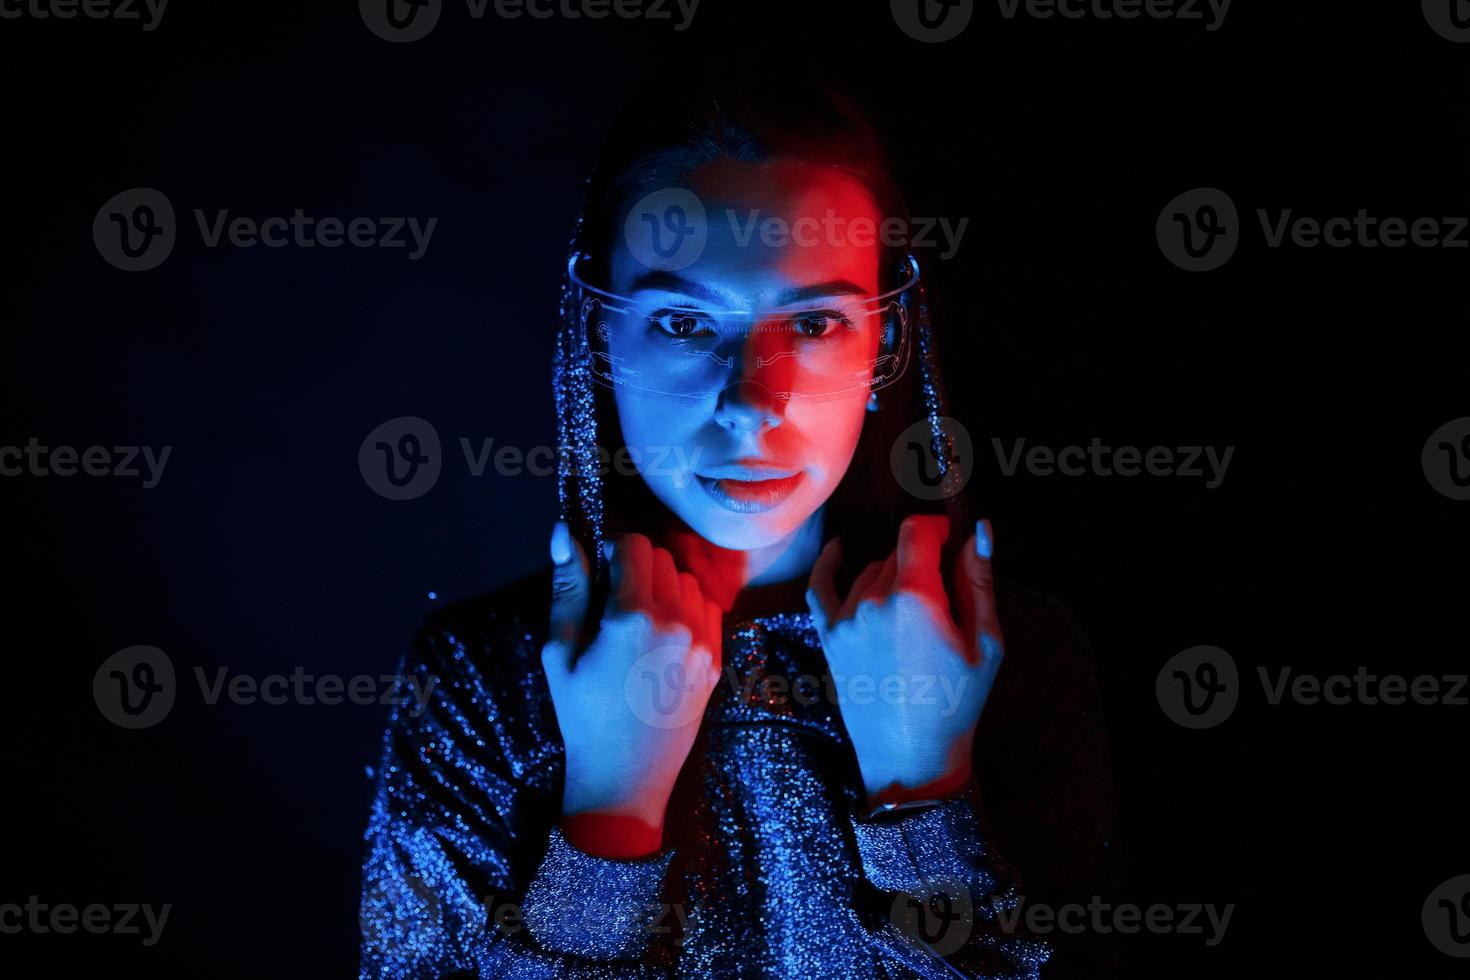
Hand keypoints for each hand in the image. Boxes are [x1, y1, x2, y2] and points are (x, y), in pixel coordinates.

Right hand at [540, 523, 722, 857]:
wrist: (623, 781)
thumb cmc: (580, 718)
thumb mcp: (560, 652)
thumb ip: (568, 587)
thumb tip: (564, 532)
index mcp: (631, 618)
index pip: (633, 544)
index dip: (610, 549)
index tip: (598, 571)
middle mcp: (675, 624)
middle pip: (663, 557)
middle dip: (636, 567)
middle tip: (613, 600)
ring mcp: (702, 643)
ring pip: (688, 581)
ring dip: (664, 586)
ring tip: (638, 622)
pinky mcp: (716, 662)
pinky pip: (707, 609)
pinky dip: (686, 610)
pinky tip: (661, 638)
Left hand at [806, 515, 1003, 807]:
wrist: (909, 758)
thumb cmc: (956, 703)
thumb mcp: (985, 643)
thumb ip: (978, 581)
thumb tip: (979, 528)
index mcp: (915, 597)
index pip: (916, 531)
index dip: (937, 527)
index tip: (951, 538)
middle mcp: (873, 600)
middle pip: (897, 553)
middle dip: (922, 560)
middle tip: (944, 593)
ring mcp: (845, 619)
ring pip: (870, 571)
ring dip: (892, 575)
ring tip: (916, 611)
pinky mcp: (829, 638)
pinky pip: (820, 588)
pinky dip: (829, 564)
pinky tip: (840, 549)